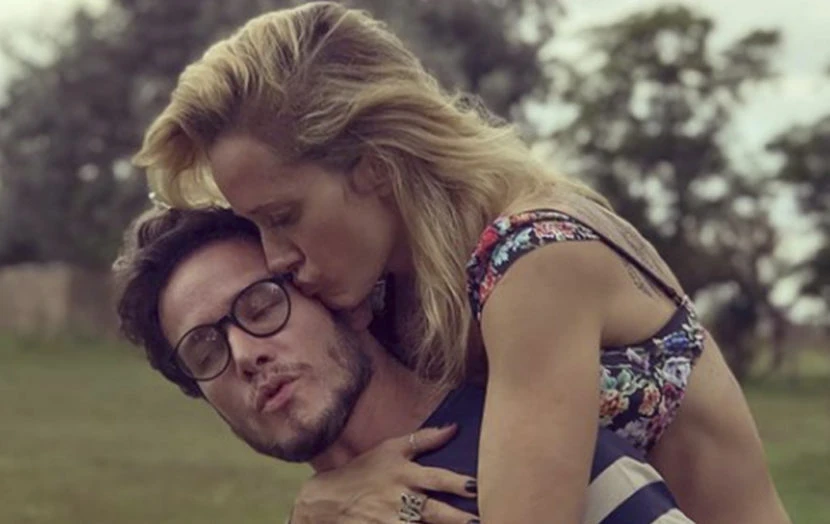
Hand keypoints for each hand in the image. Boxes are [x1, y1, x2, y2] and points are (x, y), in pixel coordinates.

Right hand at [289, 426, 477, 523]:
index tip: (476, 486)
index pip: (436, 478)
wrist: (328, 500)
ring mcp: (391, 521)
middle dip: (456, 518)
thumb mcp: (390, 448)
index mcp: (404, 474)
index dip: (456, 483)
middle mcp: (400, 498)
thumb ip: (423, 439)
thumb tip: (454, 427)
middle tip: (478, 520)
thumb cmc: (364, 470)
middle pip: (434, 510)